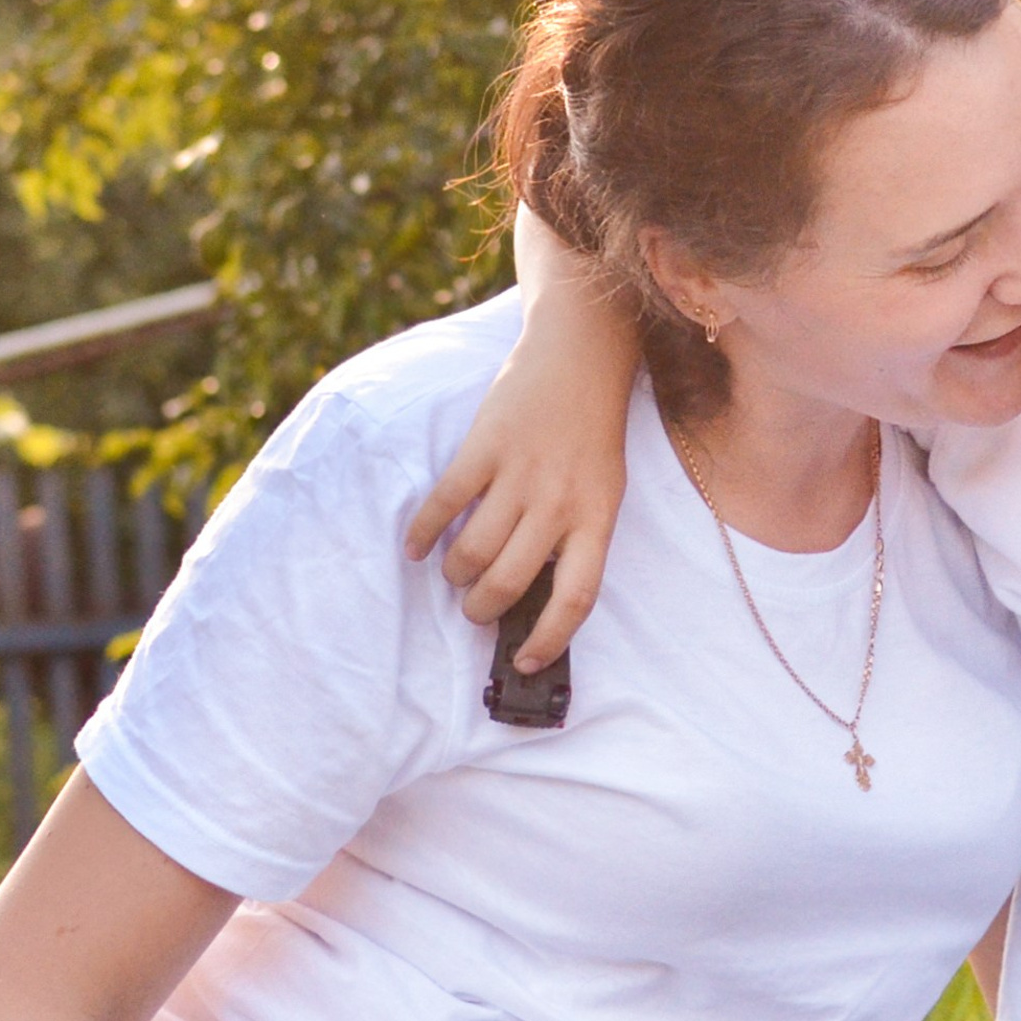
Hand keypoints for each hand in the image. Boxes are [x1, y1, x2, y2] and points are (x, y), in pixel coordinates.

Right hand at [401, 334, 628, 672]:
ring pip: (472, 552)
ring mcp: (520, 475)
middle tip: (475, 611)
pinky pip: (444, 505)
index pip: (577, 598)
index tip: (526, 660)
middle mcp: (559, 502)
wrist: (580, 360)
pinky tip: (416, 545)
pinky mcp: (482, 448)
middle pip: (510, 581)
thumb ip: (575, 535)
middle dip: (483, 609)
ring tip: (455, 574)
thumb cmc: (593, 435)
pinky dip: (423, 533)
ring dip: (456, 575)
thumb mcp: (604, 490)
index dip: (550, 638)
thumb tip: (535, 594)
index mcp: (597, 518)